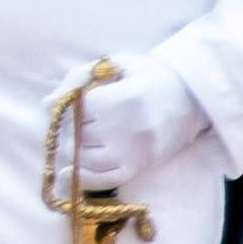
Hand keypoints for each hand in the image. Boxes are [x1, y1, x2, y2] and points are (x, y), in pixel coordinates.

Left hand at [70, 57, 210, 188]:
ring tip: (75, 139)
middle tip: (72, 122)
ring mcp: (134, 152)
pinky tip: (68, 172)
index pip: (76, 110)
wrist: (194, 99)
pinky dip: (83, 177)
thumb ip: (80, 76)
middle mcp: (127, 129)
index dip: (66, 107)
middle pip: (77, 135)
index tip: (67, 104)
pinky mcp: (139, 167)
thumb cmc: (151, 77)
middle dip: (68, 129)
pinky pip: (104, 180)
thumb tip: (48, 103)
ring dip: (72, 151)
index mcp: (122, 99)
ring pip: (85, 159)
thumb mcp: (118, 64)